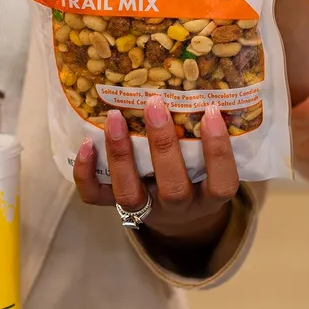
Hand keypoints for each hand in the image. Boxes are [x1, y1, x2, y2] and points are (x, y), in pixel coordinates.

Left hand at [73, 96, 238, 246]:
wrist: (178, 221)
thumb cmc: (199, 179)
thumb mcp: (212, 167)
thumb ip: (209, 137)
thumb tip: (213, 87)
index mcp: (208, 199)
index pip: (222, 183)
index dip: (218, 151)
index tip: (211, 112)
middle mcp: (177, 209)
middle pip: (172, 188)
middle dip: (162, 145)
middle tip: (155, 104)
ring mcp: (145, 211)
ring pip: (129, 193)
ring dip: (121, 154)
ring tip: (115, 117)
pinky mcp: (116, 209)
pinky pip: (95, 197)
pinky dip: (87, 172)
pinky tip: (86, 142)